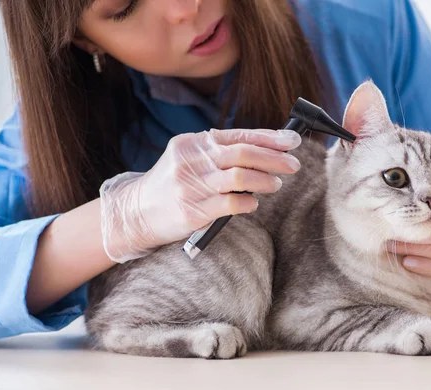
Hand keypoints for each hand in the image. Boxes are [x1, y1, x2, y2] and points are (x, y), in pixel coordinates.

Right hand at [99, 129, 301, 262]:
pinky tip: (253, 203)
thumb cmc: (172, 184)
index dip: (270, 138)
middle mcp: (193, 160)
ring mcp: (192, 185)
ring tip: (277, 184)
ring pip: (240, 177)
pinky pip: (230, 204)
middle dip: (274, 158)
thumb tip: (265, 149)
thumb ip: (220, 152)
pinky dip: (248, 203)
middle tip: (294, 164)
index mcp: (194, 143)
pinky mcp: (193, 211)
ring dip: (265, 180)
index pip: (239, 135)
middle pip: (243, 153)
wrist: (136, 212)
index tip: (292, 140)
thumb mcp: (189, 158)